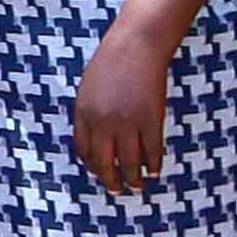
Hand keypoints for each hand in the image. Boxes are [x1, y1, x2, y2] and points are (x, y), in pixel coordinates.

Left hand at [71, 15, 179, 198]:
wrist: (136, 45)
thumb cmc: (112, 62)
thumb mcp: (89, 88)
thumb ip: (89, 113)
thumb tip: (97, 140)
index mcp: (83, 114)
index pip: (83, 151)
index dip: (92, 166)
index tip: (99, 172)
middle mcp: (102, 122)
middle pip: (103, 162)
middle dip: (110, 180)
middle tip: (117, 190)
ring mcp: (127, 123)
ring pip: (129, 162)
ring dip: (133, 178)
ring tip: (137, 187)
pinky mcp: (150, 120)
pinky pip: (151, 151)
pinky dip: (153, 164)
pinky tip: (154, 171)